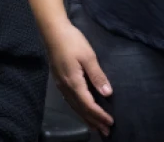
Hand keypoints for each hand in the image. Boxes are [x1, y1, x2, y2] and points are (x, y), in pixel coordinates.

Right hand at [46, 19, 113, 136]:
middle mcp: (66, 87)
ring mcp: (60, 84)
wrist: (52, 31)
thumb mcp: (88, 56)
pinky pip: (69, 101)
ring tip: (95, 127)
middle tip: (105, 132)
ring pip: (74, 106)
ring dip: (85, 118)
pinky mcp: (59, 80)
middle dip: (93, 121)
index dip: (99, 115)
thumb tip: (107, 93)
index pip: (88, 104)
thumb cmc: (72, 41)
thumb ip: (97, 75)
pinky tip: (81, 110)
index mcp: (74, 82)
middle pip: (80, 109)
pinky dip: (78, 109)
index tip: (111, 122)